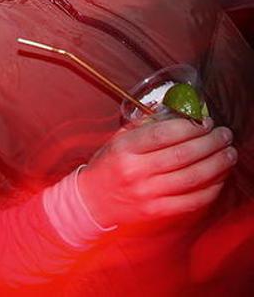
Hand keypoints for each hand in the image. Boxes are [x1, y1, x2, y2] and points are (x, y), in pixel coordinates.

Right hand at [78, 118, 236, 227]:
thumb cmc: (108, 164)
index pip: (162, 134)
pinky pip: (191, 201)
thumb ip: (145, 124)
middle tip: (224, 135)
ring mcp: (147, 193)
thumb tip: (177, 111)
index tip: (206, 121)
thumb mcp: (119, 138)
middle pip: (182, 155)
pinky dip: (210, 188)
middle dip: (210, 143)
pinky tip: (219, 177)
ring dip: (216, 164)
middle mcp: (136, 171)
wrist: (93, 200)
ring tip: (229, 153)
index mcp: (126, 148)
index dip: (189, 126)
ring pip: (191, 178)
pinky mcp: (157, 211)